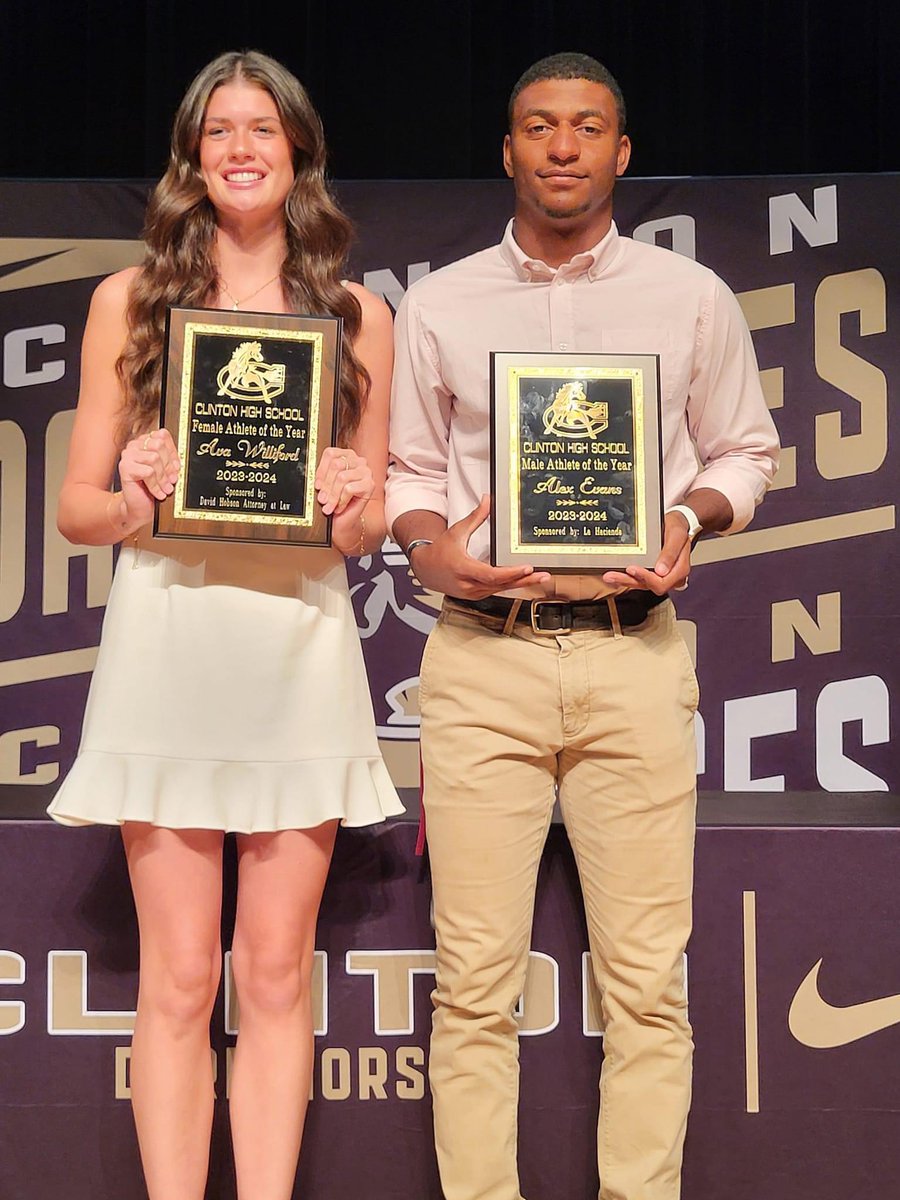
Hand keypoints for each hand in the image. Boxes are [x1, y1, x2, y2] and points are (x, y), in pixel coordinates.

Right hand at [116, 428, 179, 529]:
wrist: (139, 507)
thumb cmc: (151, 488)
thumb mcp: (165, 470)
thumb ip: (170, 459)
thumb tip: (179, 459)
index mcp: (145, 441)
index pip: (162, 435)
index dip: (173, 452)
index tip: (177, 467)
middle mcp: (135, 445)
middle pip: (158, 445)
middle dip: (169, 465)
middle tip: (172, 480)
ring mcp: (128, 455)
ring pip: (154, 458)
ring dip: (163, 477)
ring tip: (166, 488)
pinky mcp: (125, 467)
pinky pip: (148, 472)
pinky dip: (155, 485)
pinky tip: (157, 492)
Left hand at [315, 447, 373, 516]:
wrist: (345, 520)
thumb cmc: (335, 501)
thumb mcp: (326, 485)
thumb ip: (322, 476)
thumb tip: (313, 475)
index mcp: (346, 456)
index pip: (331, 454)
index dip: (321, 470)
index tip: (317, 485)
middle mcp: (358, 461)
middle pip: (337, 464)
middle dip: (326, 485)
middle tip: (322, 499)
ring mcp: (366, 472)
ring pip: (342, 477)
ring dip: (333, 495)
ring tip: (329, 506)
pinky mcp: (370, 485)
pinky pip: (349, 488)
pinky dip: (341, 500)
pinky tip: (339, 507)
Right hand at [410, 494, 549, 598]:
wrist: (425, 569)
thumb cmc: (439, 552)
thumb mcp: (457, 532)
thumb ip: (475, 517)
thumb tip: (487, 500)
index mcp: (463, 568)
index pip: (492, 575)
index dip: (511, 573)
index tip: (527, 568)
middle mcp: (469, 584)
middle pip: (501, 585)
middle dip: (525, 580)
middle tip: (543, 575)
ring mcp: (472, 592)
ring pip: (501, 590)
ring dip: (521, 584)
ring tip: (540, 577)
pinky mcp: (476, 595)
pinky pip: (496, 590)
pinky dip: (511, 585)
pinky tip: (525, 580)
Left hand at [601, 511, 692, 594]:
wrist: (674, 524)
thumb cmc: (677, 529)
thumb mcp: (677, 536)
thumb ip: (671, 553)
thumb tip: (661, 571)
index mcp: (679, 571)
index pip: (662, 582)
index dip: (647, 578)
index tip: (632, 569)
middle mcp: (669, 577)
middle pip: (648, 586)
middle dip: (629, 581)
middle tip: (612, 575)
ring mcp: (658, 576)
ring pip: (640, 583)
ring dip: (623, 580)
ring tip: (609, 576)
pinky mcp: (649, 572)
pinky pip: (636, 578)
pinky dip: (625, 576)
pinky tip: (614, 574)